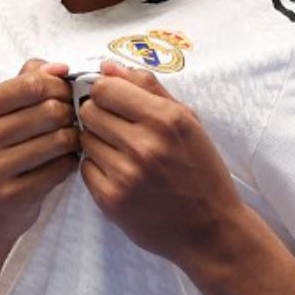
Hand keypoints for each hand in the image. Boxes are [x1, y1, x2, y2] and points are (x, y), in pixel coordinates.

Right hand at [0, 59, 81, 245]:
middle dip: (70, 113)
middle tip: (71, 121)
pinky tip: (63, 164)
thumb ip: (24, 83)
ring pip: (60, 139)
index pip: (32, 83)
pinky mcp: (12, 195)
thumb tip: (59, 66)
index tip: (66, 95)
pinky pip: (61, 168)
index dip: (59, 86)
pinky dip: (70, 164)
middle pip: (50, 110)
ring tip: (70, 142)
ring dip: (74, 139)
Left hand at [77, 61, 244, 265]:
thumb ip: (148, 89)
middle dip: (99, 116)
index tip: (114, 102)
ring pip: (84, 140)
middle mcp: (144, 145)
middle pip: (89, 111)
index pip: (105, 88)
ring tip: (123, 154)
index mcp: (165, 119)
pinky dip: (97, 169)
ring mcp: (125, 174)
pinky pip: (85, 169)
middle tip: (118, 130)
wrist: (210, 228)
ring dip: (98, 143)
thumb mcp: (187, 121)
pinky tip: (120, 175)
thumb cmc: (200, 170)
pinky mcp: (111, 200)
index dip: (105, 92)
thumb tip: (107, 66)